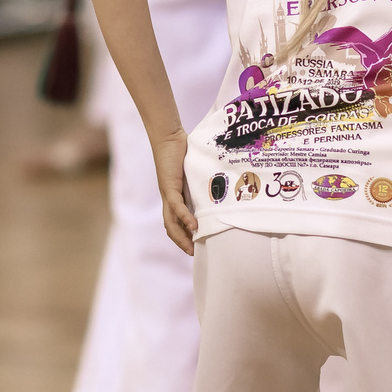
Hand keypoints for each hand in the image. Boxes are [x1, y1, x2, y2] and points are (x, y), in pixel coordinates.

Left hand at [154, 129, 198, 253]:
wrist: (169, 138)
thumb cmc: (182, 152)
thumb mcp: (195, 172)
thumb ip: (203, 181)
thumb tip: (223, 185)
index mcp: (175, 197)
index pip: (176, 222)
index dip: (183, 236)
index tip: (194, 247)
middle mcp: (169, 199)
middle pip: (171, 228)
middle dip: (181, 243)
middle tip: (193, 254)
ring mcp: (168, 194)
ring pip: (171, 222)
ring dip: (181, 237)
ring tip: (191, 247)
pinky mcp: (169, 187)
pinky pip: (177, 207)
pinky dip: (184, 218)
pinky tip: (193, 227)